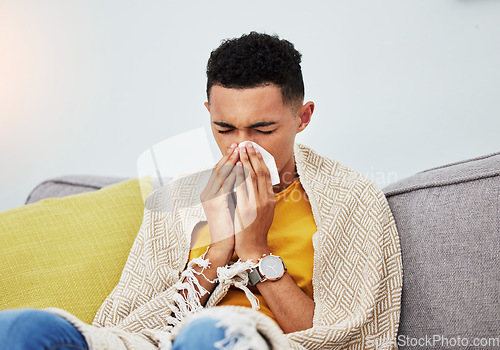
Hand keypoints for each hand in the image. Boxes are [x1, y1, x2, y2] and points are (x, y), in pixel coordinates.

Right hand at [199, 143, 239, 262]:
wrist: (224, 244)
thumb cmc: (230, 226)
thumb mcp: (230, 204)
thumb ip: (233, 191)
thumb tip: (243, 178)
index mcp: (210, 193)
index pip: (219, 171)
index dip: (227, 158)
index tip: (237, 148)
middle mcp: (207, 193)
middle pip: (218, 168)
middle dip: (229, 155)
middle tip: (238, 143)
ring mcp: (210, 198)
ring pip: (221, 174)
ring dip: (231, 160)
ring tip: (240, 149)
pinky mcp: (216, 203)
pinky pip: (225, 184)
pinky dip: (233, 173)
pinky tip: (241, 166)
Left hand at [233, 142, 275, 262]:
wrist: (253, 248)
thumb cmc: (256, 230)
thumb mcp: (264, 211)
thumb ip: (261, 197)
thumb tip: (256, 182)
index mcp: (269, 199)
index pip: (267, 175)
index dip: (260, 160)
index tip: (255, 149)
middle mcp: (265, 200)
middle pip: (260, 172)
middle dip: (253, 156)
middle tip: (247, 144)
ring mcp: (256, 204)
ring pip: (251, 177)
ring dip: (245, 161)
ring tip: (240, 150)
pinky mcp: (246, 210)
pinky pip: (241, 188)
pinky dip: (238, 175)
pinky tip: (234, 166)